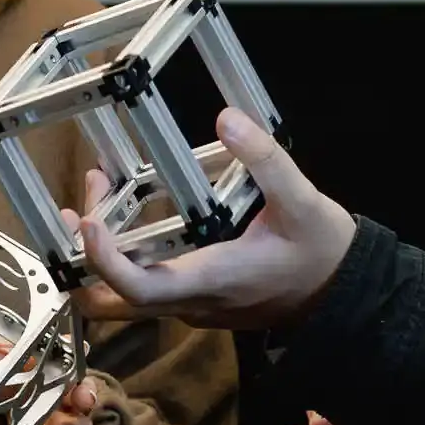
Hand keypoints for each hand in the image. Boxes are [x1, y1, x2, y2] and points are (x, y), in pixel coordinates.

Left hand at [71, 107, 357, 327]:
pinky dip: (124, 252)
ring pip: (123, 295)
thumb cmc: (321, 250)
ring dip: (100, 252)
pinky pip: (144, 285)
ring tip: (99, 191)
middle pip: (112, 302)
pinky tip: (129, 208)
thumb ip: (266, 160)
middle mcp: (189, 303)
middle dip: (83, 260)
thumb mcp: (302, 200)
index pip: (140, 289)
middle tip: (80, 207)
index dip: (105, 261)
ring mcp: (189, 305)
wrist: (343, 293)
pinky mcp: (194, 298)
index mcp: (210, 281)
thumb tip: (227, 119)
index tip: (90, 222)